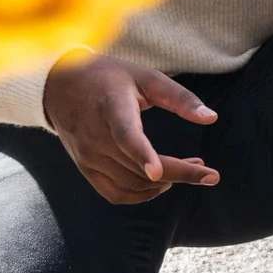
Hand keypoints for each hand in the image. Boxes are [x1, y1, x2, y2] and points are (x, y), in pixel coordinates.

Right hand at [41, 51, 220, 203]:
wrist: (60, 85)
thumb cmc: (109, 77)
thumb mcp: (146, 77)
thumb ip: (179, 97)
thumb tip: (212, 118)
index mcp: (111, 108)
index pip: (125, 136)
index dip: (141, 154)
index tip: (158, 172)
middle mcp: (95, 137)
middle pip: (139, 167)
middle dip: (179, 173)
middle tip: (210, 174)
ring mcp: (88, 156)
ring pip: (131, 184)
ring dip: (165, 183)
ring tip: (191, 169)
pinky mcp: (85, 168)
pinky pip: (114, 194)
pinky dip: (140, 196)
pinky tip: (161, 185)